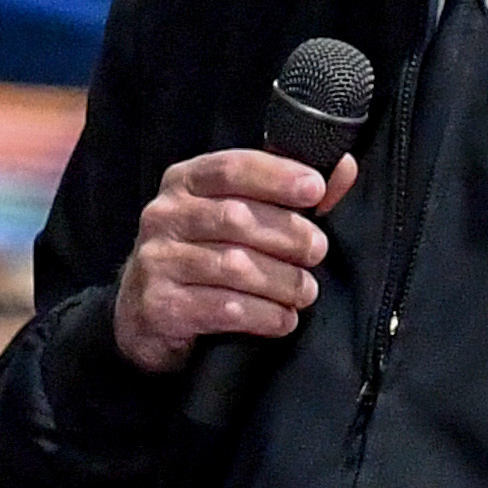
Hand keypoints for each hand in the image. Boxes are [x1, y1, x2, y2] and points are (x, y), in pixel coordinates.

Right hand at [111, 146, 359, 375]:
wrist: (144, 315)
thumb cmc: (204, 255)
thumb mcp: (237, 215)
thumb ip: (288, 194)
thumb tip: (342, 169)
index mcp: (185, 182)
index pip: (232, 168)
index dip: (277, 176)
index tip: (315, 190)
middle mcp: (164, 217)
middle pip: (236, 218)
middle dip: (288, 234)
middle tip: (317, 251)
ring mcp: (157, 262)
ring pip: (234, 266)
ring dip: (282, 281)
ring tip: (305, 291)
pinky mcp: (160, 306)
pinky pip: (224, 308)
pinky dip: (264, 315)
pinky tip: (283, 319)